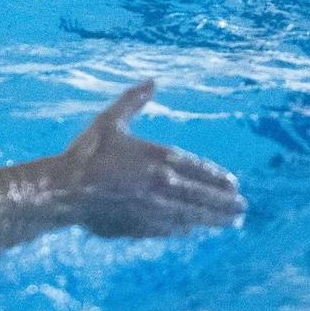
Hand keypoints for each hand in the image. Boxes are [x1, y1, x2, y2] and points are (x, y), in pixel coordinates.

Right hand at [57, 81, 243, 238]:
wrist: (66, 189)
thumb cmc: (87, 152)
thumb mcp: (111, 120)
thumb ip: (134, 101)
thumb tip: (152, 80)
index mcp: (158, 157)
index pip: (198, 169)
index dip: (217, 178)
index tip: (235, 185)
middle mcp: (162, 185)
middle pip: (201, 196)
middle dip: (224, 203)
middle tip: (242, 209)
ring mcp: (154, 208)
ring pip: (191, 215)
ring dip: (212, 219)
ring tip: (230, 222)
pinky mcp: (141, 225)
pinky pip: (170, 228)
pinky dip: (185, 228)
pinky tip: (192, 230)